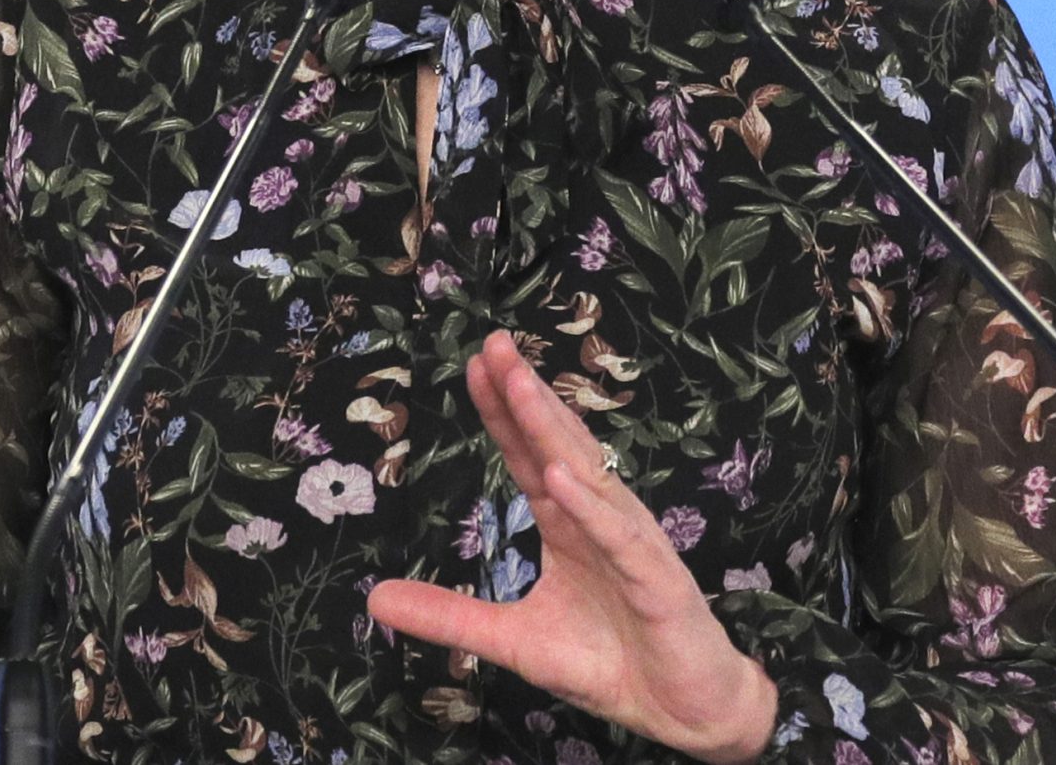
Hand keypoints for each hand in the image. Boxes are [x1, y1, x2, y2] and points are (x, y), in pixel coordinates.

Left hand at [364, 330, 779, 763]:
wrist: (681, 711)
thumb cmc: (609, 663)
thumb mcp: (514, 640)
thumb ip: (449, 616)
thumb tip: (374, 599)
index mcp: (568, 525)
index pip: (528, 456)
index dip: (502, 413)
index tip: (474, 365)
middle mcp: (600, 520)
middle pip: (558, 446)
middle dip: (526, 395)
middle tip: (494, 344)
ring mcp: (631, 545)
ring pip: (589, 477)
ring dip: (554, 431)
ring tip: (521, 387)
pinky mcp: (657, 582)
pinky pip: (621, 538)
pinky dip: (593, 509)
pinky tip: (563, 479)